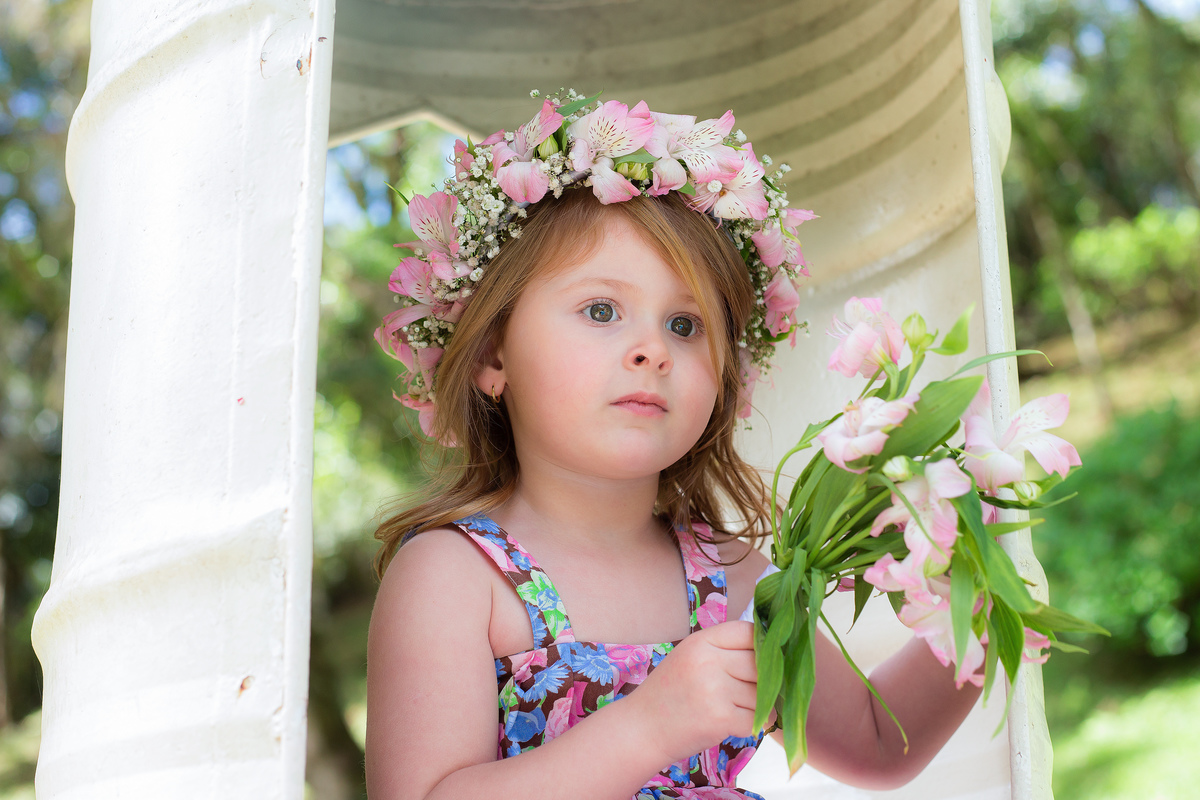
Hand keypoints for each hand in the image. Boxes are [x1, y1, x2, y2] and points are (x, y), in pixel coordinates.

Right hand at [625, 621, 758, 765]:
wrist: (641, 729)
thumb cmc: (668, 693)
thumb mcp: (689, 658)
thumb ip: (722, 651)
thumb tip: (769, 655)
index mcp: (701, 642)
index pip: (748, 632)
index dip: (761, 646)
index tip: (761, 660)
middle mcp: (708, 661)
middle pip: (760, 664)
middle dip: (763, 680)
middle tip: (750, 691)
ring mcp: (715, 690)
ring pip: (762, 694)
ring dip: (758, 706)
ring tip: (736, 709)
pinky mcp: (721, 718)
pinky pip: (757, 719)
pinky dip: (753, 725)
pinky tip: (735, 723)